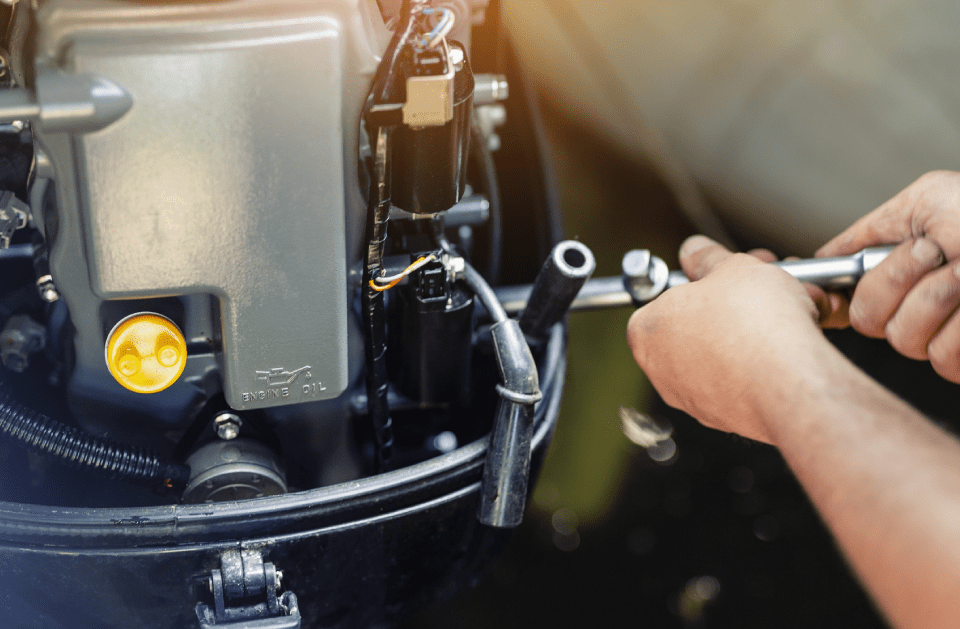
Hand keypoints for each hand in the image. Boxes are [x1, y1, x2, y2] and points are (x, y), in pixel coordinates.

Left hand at [626, 236, 829, 443]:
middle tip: (760, 286)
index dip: (701, 282)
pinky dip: (762, 360)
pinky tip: (789, 344)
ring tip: (785, 310)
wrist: (792, 382)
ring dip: (752, 328)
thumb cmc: (755, 325)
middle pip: (697, 324)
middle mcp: (661, 369)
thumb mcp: (731, 267)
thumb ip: (708, 258)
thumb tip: (695, 251)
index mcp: (647, 330)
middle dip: (732, 302)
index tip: (724, 275)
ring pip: (722, 352)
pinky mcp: (725, 416)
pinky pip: (742, 379)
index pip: (664, 298)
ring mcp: (692, 397)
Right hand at [817, 170, 959, 381]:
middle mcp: (914, 305)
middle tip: (936, 252)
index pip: (841, 293)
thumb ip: (868, 230)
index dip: (831, 292)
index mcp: (898, 268)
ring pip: (903, 339)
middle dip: (897, 279)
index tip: (828, 286)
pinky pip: (943, 358)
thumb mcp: (927, 199)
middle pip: (865, 318)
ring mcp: (942, 334)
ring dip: (938, 298)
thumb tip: (821, 257)